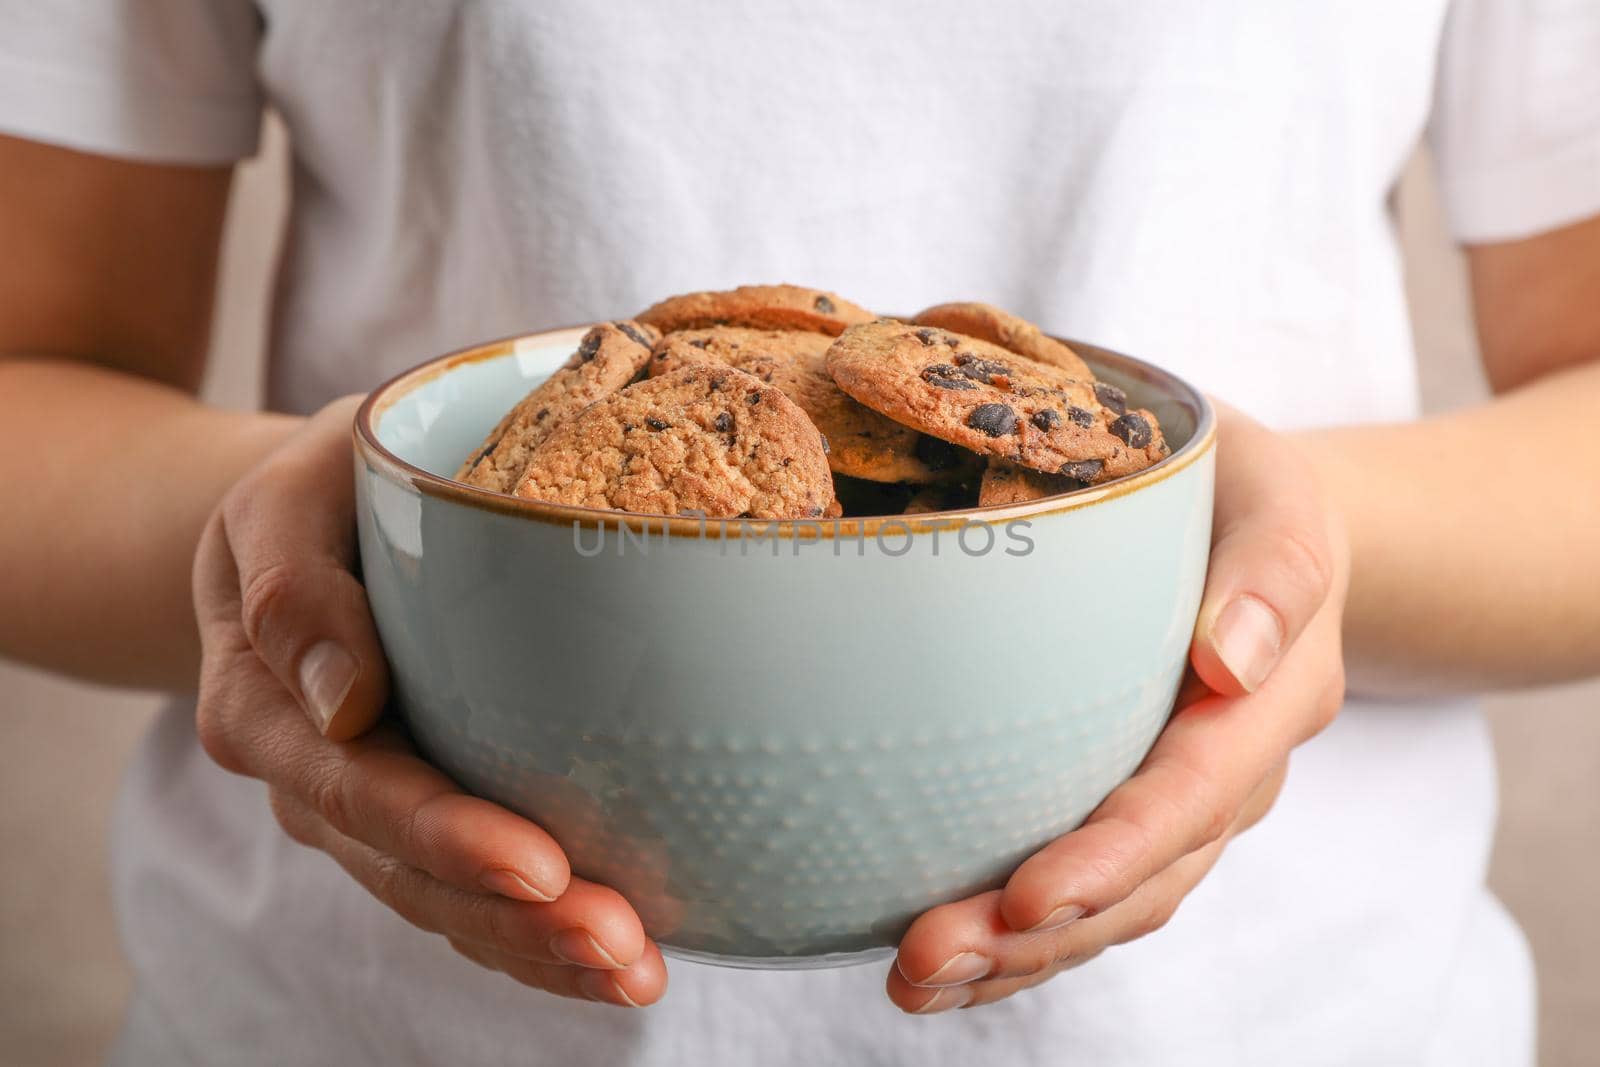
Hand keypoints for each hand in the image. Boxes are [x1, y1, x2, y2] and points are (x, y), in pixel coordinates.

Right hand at [192, 396, 666, 1006]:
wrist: (311, 521)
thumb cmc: (317, 492)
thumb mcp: (283, 498)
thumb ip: (294, 586)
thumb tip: (344, 701)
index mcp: (265, 703)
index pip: (359, 790)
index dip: (449, 838)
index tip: (543, 868)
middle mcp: (312, 775)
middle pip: (410, 871)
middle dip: (517, 921)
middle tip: (620, 944)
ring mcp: (364, 808)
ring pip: (445, 904)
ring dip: (538, 949)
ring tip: (637, 971)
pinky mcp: (419, 815)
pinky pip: (468, 897)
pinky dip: (535, 938)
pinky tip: (616, 964)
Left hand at [888, 402, 1348, 1012]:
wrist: (1256, 523)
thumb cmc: (1245, 494)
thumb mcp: (1276, 498)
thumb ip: (1275, 569)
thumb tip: (1229, 658)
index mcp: (1271, 698)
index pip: (1192, 793)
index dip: (1113, 856)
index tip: (1024, 898)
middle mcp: (1232, 770)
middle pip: (1145, 878)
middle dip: (1039, 936)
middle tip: (925, 959)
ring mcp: (1185, 803)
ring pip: (1113, 906)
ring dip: (1017, 956)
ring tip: (913, 979)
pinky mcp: (1134, 808)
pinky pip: (1090, 891)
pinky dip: (1020, 940)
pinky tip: (947, 967)